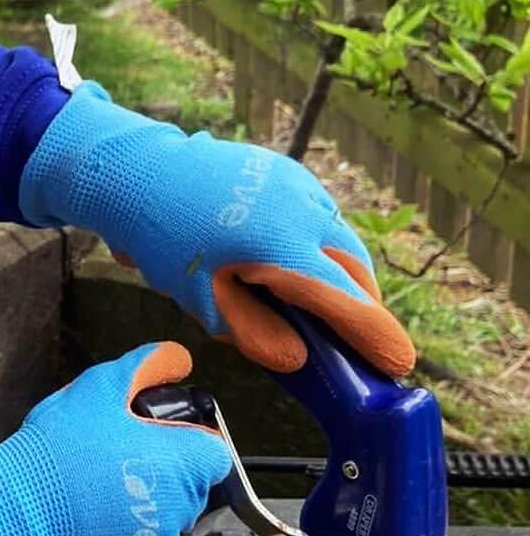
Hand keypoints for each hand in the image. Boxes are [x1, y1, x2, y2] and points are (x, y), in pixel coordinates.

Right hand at [0, 341, 230, 535]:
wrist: (15, 517)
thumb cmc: (60, 449)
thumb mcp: (99, 390)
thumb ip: (144, 367)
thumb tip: (179, 358)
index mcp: (183, 467)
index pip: (212, 455)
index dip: (186, 444)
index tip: (151, 440)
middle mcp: (179, 515)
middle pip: (184, 492)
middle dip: (156, 477)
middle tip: (109, 463)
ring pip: (154, 528)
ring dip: (132, 512)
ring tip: (84, 495)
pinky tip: (73, 528)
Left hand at [19, 81, 415, 375]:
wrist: (139, 173)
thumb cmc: (165, 239)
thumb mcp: (204, 300)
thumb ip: (254, 334)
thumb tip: (297, 358)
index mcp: (283, 246)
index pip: (347, 299)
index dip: (374, 335)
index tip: (396, 363)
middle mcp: (303, 210)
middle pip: (355, 269)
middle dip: (361, 308)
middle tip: (354, 342)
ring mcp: (299, 185)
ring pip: (340, 239)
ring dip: (341, 274)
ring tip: (319, 306)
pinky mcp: (288, 172)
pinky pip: (319, 216)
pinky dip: (319, 245)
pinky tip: (293, 264)